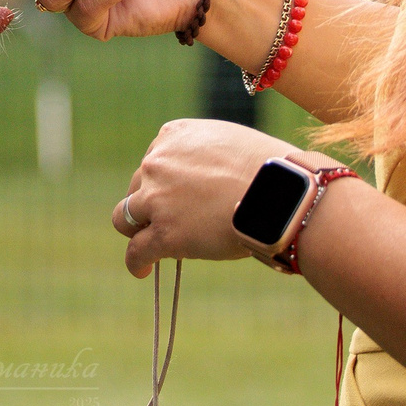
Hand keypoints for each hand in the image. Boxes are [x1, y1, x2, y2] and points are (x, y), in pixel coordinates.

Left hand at [114, 120, 343, 277]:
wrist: (280, 193)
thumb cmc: (270, 169)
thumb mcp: (231, 142)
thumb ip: (207, 154)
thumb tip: (206, 179)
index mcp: (173, 135)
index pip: (155, 160)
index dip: (164, 181)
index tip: (176, 195)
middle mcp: (157, 162)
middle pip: (138, 187)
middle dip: (150, 203)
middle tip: (169, 220)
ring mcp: (157, 199)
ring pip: (125, 218)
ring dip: (135, 229)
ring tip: (145, 244)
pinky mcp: (165, 234)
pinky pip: (137, 251)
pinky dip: (136, 262)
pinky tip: (142, 270)